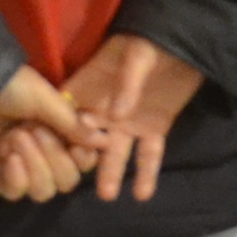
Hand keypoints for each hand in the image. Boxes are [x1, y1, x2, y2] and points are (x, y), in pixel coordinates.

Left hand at [0, 65, 92, 202]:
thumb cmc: (10, 86)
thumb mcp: (46, 99)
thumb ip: (73, 125)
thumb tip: (105, 142)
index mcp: (59, 131)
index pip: (83, 161)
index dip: (84, 158)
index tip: (78, 145)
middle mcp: (44, 152)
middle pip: (66, 181)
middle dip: (54, 157)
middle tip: (33, 130)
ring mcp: (19, 166)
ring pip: (43, 190)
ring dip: (34, 164)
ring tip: (15, 137)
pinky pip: (16, 192)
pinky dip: (16, 177)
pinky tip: (7, 156)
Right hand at [62, 35, 206, 202]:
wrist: (188, 43)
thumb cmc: (154, 40)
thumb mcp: (140, 52)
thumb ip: (128, 81)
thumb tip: (116, 115)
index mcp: (93, 87)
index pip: (69, 112)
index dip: (58, 131)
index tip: (49, 152)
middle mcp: (106, 110)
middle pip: (88, 139)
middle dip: (81, 158)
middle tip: (75, 177)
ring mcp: (130, 123)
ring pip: (116, 152)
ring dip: (111, 172)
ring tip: (107, 195)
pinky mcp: (155, 129)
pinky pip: (149, 154)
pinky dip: (146, 173)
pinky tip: (142, 194)